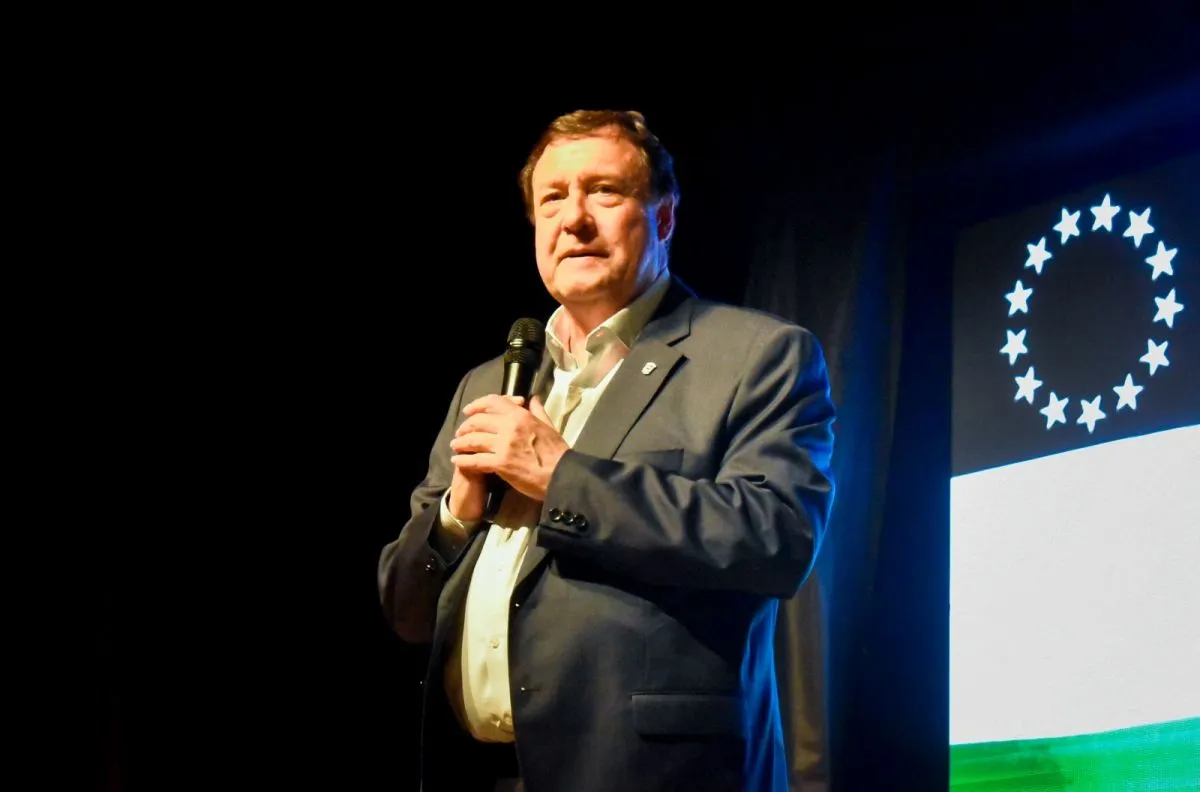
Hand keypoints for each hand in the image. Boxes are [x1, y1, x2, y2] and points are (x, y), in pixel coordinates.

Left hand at [450, 394, 567, 501]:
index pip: (493, 402)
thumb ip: (538, 411)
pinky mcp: (500, 464)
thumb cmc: (558, 452)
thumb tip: (532, 398)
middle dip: (466, 426)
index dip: (477, 405)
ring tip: (456, 446)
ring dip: (461, 443)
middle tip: (460, 433)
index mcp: (521, 415)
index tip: (469, 411)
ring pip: (474, 440)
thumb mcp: (550, 426)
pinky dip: (464, 461)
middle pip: (478, 421)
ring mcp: (504, 445)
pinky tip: (458, 462)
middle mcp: (510, 427)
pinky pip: (476, 460)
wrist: (562, 476)